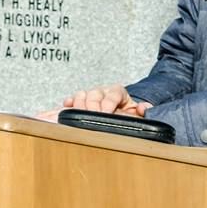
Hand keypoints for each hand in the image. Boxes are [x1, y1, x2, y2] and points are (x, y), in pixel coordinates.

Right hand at [38, 84, 152, 119]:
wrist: (118, 111)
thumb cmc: (126, 112)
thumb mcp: (137, 111)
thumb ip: (143, 109)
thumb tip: (143, 108)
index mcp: (117, 92)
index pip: (114, 93)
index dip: (109, 102)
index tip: (106, 112)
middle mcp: (102, 91)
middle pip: (95, 93)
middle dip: (93, 105)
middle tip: (92, 116)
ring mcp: (89, 96)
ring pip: (82, 95)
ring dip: (79, 104)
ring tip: (78, 114)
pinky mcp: (79, 103)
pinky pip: (70, 101)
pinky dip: (65, 104)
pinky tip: (63, 107)